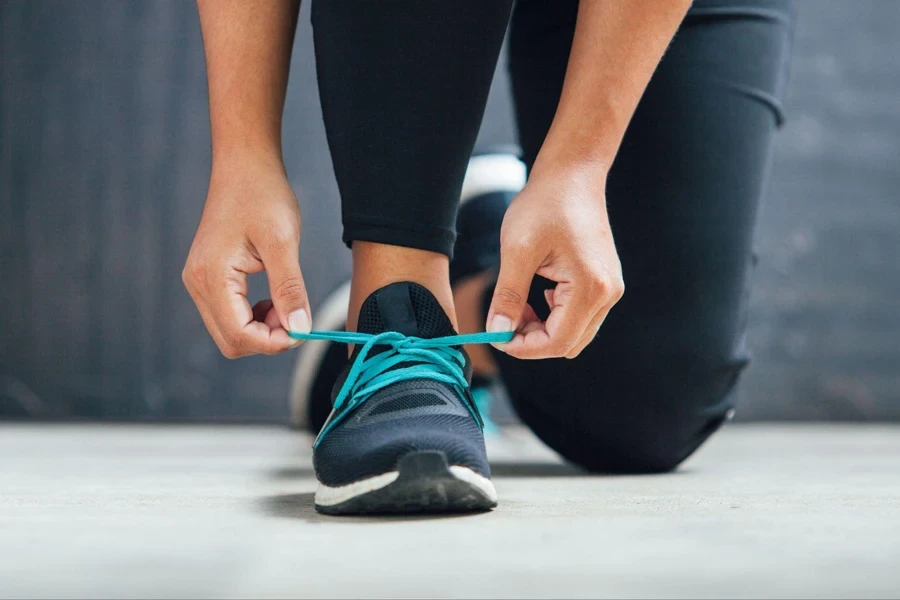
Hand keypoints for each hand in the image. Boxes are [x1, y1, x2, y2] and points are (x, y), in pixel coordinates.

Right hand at [182, 157, 311, 357]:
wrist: (245, 167)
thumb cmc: (263, 196)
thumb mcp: (282, 242)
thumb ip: (290, 289)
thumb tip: (300, 329)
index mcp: (211, 277)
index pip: (239, 335)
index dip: (274, 343)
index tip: (303, 330)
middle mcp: (197, 283)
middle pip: (231, 341)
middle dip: (267, 339)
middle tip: (296, 316)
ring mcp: (199, 281)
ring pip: (230, 332)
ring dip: (262, 329)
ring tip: (287, 303)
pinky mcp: (208, 278)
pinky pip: (229, 315)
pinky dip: (255, 317)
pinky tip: (274, 298)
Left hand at [486, 165, 623, 358]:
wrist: (572, 175)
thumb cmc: (545, 205)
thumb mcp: (517, 250)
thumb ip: (508, 296)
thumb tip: (497, 331)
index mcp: (591, 287)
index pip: (557, 341)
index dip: (523, 347)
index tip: (495, 336)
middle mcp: (608, 294)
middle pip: (568, 343)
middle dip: (532, 340)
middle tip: (503, 320)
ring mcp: (609, 289)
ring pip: (573, 333)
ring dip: (542, 328)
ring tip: (517, 303)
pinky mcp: (604, 284)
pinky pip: (579, 317)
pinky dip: (553, 316)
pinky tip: (535, 295)